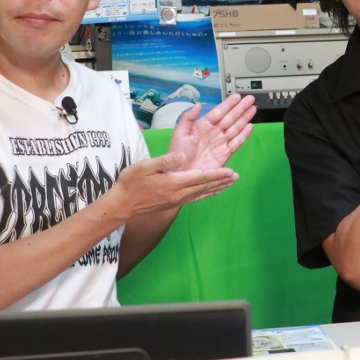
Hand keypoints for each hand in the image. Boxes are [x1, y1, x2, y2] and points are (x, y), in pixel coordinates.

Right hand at [114, 153, 238, 216]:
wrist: (122, 204)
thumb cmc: (131, 182)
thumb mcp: (145, 167)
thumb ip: (165, 161)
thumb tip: (182, 155)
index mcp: (174, 183)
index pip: (200, 177)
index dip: (217, 174)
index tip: (231, 171)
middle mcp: (179, 194)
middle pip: (205, 186)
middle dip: (222, 181)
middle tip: (237, 176)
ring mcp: (177, 200)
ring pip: (202, 193)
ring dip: (217, 187)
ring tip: (230, 183)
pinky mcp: (174, 203)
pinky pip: (195, 198)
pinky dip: (206, 194)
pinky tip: (212, 192)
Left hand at [167, 94, 256, 170]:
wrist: (180, 175)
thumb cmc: (176, 155)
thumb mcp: (179, 134)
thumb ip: (187, 118)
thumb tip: (197, 104)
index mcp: (202, 126)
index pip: (218, 112)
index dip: (228, 104)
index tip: (237, 96)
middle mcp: (213, 133)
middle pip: (230, 118)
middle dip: (240, 108)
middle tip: (250, 99)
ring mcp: (220, 143)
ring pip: (235, 128)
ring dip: (244, 118)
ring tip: (253, 109)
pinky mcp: (224, 155)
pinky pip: (236, 143)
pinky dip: (244, 135)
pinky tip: (250, 126)